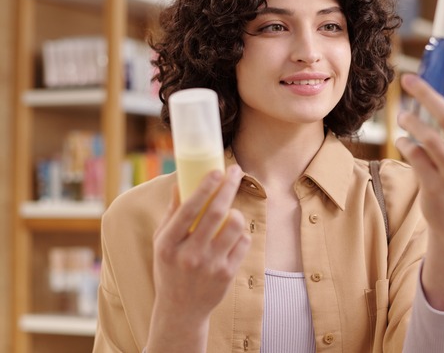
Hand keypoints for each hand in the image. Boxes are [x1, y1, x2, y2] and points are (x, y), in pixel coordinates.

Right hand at [147, 164, 250, 351]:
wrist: (181, 311)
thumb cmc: (170, 269)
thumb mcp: (162, 243)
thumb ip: (172, 214)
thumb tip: (179, 182)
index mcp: (168, 244)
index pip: (189, 209)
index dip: (205, 187)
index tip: (217, 170)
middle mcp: (189, 255)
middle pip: (216, 212)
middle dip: (229, 187)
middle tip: (236, 171)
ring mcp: (210, 265)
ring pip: (235, 226)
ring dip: (237, 213)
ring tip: (231, 213)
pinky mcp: (227, 274)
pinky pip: (243, 242)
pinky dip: (240, 235)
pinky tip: (232, 238)